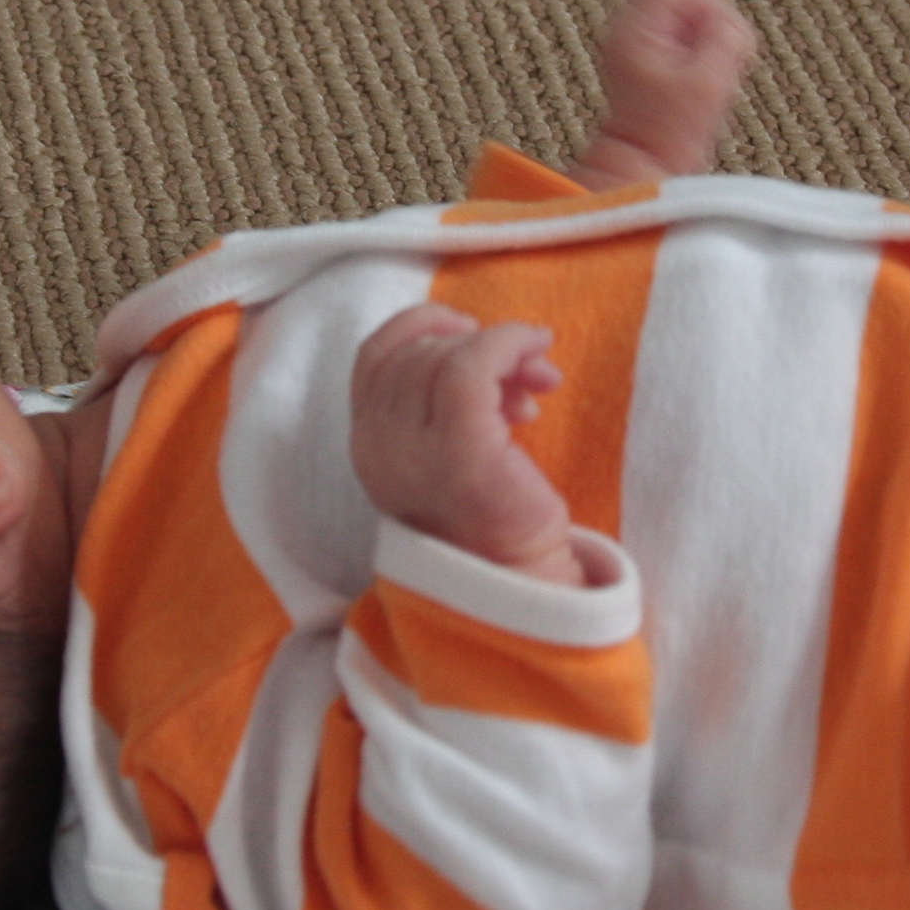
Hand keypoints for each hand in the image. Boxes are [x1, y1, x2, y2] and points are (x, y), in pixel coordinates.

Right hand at [349, 305, 582, 582]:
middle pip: (418, 353)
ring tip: (540, 382)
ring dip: (502, 349)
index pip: (373, 358)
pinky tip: (540, 361)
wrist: (518, 583)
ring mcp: (411, 452)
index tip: (469, 327)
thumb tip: (491, 343)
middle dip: (479, 343)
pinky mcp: (457, 453)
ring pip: (445, 356)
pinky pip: (472, 366)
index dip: (419, 326)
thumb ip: (448, 402)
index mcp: (369, 447)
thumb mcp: (454, 449)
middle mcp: (377, 448)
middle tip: (531, 368)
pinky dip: (509, 345)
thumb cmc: (497, 516)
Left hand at [571, 0, 758, 187]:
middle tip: (704, 60)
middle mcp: (632, 25)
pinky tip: (690, 78)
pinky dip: (696, 49)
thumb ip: (725, 38)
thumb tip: (730, 20)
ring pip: (687, 9)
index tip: (711, 37)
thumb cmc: (667, 132)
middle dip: (708, 20)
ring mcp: (638, 38)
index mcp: (639, 25)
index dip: (709, 0)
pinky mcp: (648, 53)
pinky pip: (683, 31)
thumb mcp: (709, 83)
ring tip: (697, 73)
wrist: (642, 162)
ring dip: (703, 36)